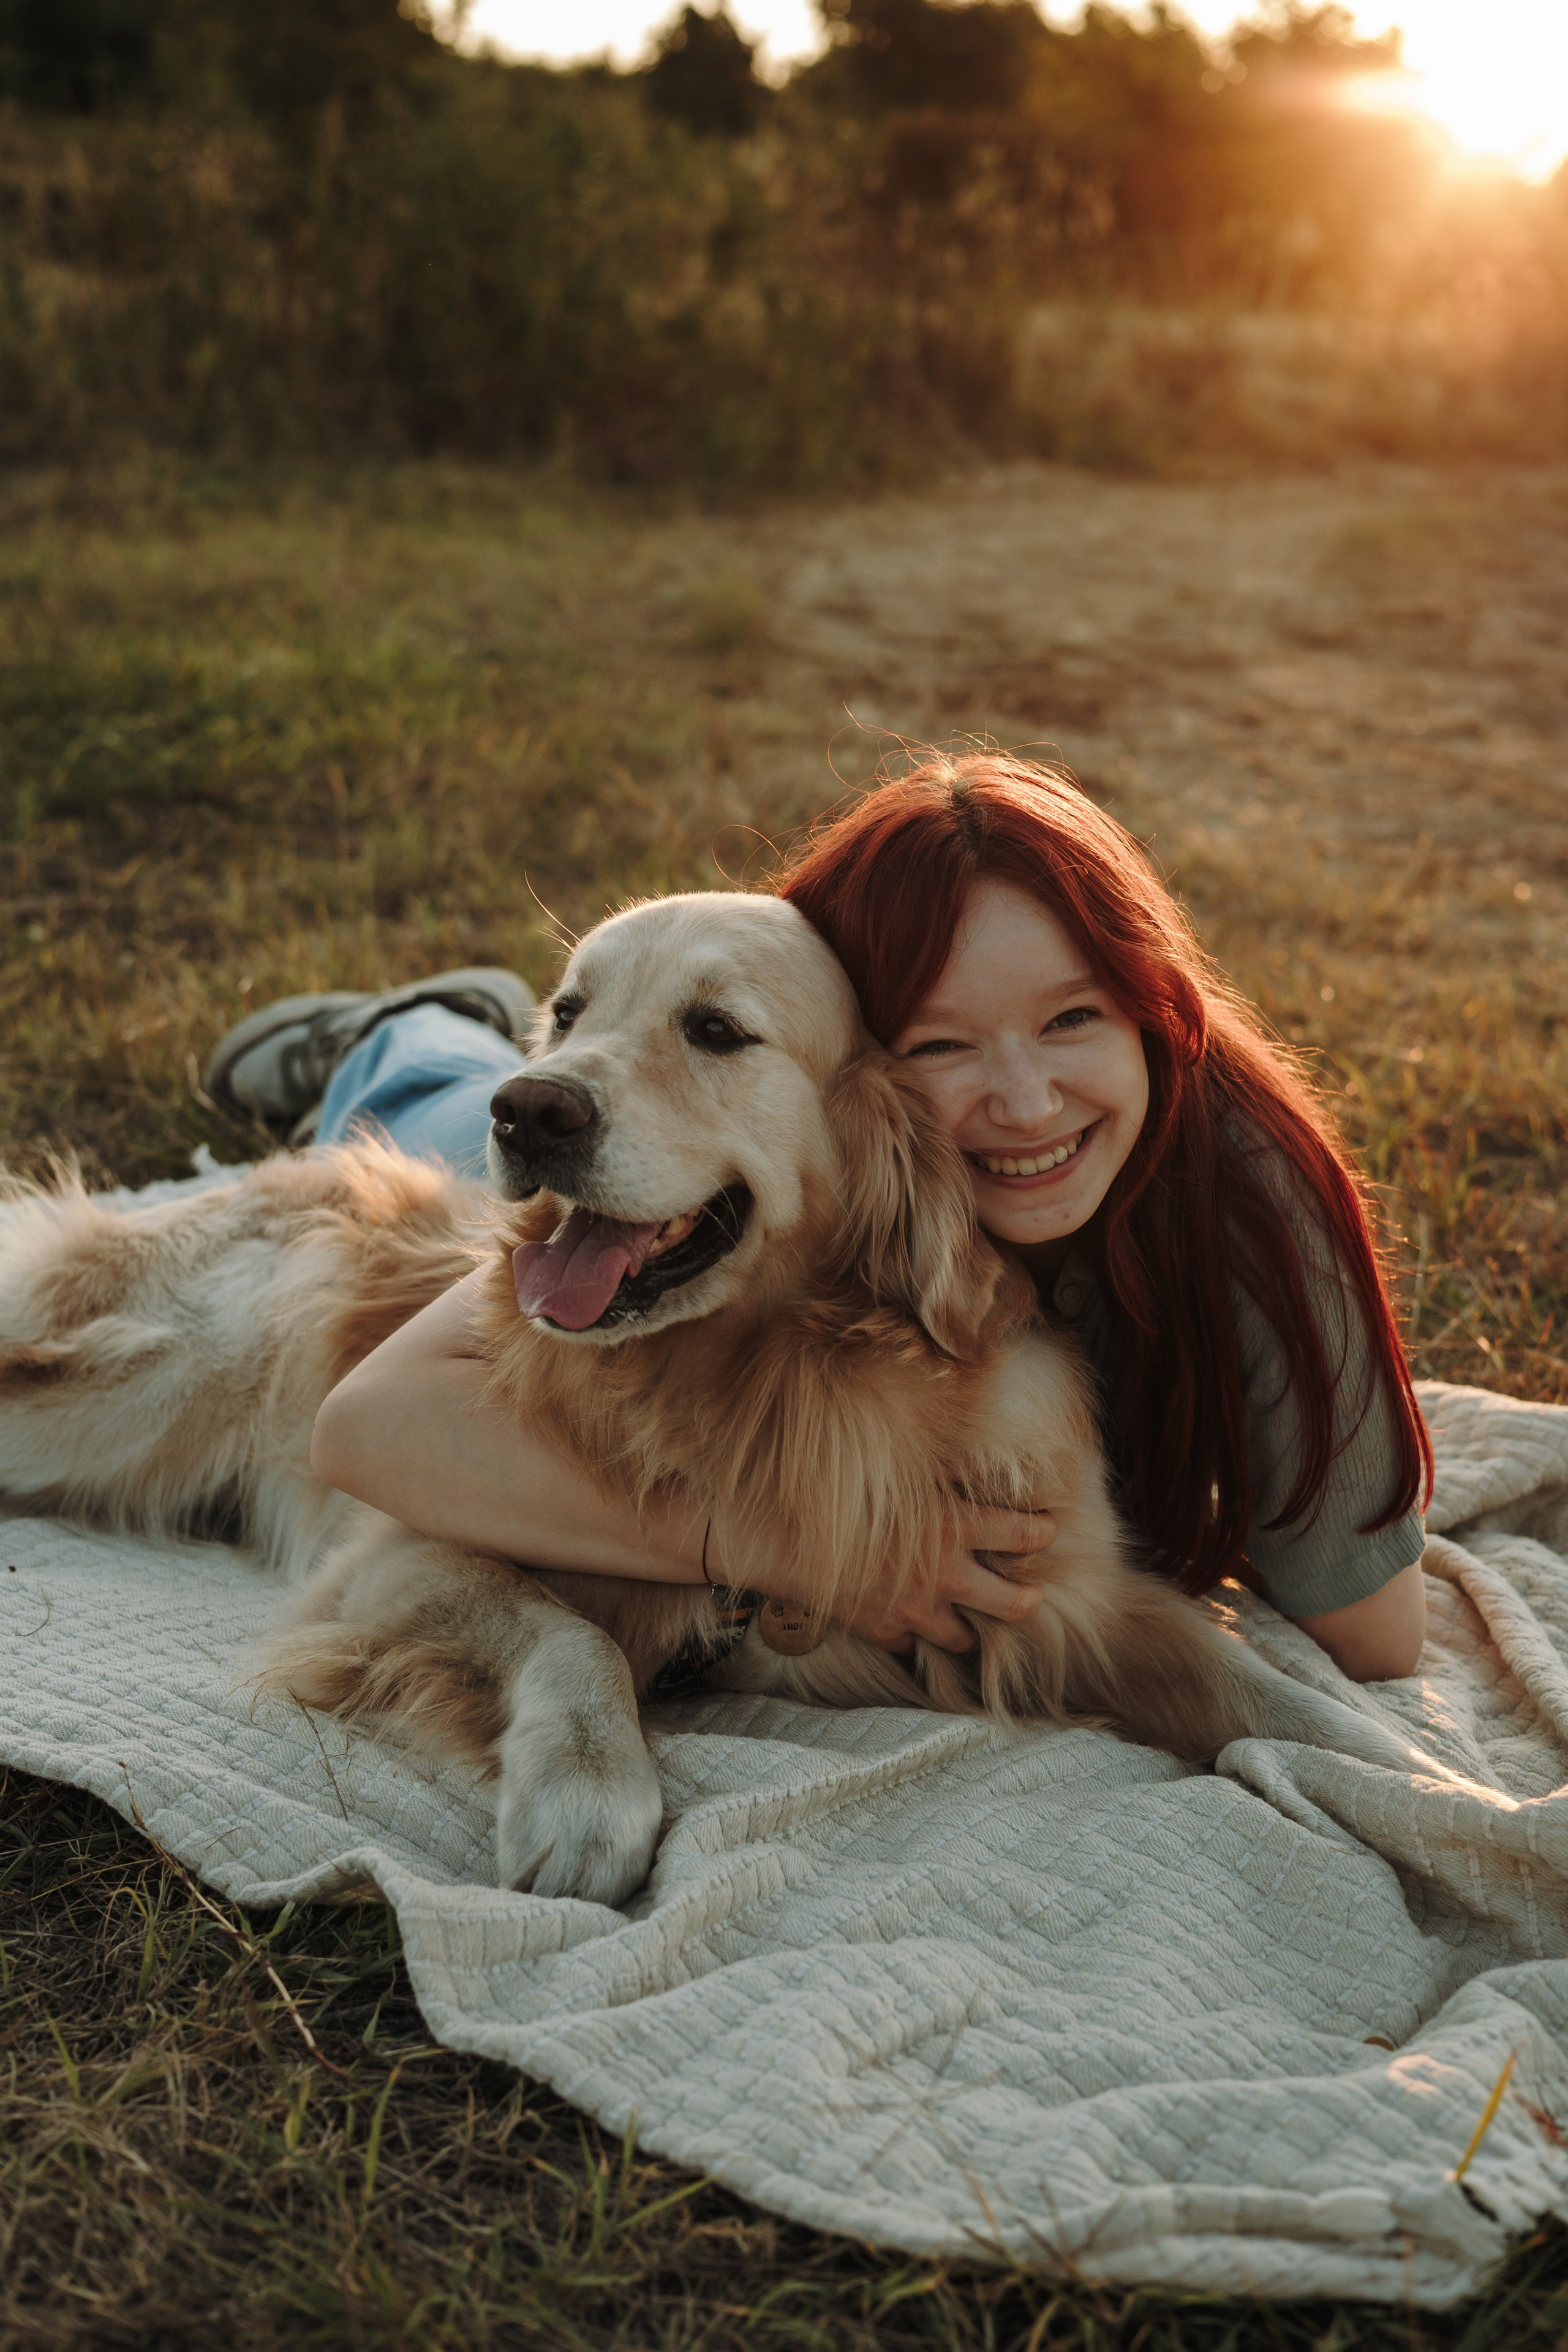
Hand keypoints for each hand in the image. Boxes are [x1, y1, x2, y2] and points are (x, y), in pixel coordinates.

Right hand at [710, 1503, 1056, 1655]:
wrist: (778, 1537)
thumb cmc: (836, 1492)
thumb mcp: (897, 1473)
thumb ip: (939, 1478)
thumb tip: (973, 1467)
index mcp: (953, 1526)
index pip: (1021, 1533)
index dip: (1042, 1531)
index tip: (1049, 1528)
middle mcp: (944, 1574)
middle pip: (1014, 1605)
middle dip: (1028, 1601)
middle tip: (1031, 1595)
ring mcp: (915, 1610)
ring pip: (965, 1638)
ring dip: (970, 1627)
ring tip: (971, 1618)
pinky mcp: (882, 1631)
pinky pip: (911, 1645)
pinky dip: (913, 1636)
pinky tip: (910, 1624)